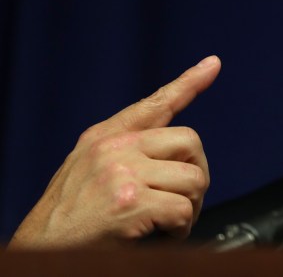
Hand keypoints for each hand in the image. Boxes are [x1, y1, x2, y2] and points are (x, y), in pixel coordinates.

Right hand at [8, 56, 219, 248]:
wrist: (39, 249)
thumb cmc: (66, 216)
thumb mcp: (85, 167)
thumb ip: (123, 150)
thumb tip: (167, 147)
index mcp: (105, 137)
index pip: (156, 103)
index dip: (188, 82)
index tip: (213, 65)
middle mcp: (114, 148)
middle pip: (190, 142)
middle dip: (196, 174)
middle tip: (184, 198)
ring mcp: (122, 173)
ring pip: (193, 178)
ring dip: (191, 206)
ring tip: (172, 221)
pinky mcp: (130, 202)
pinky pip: (182, 209)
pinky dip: (182, 227)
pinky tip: (166, 233)